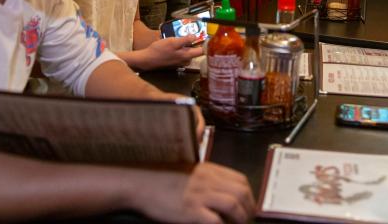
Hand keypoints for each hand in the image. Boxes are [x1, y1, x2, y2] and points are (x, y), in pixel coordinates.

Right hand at [134, 162, 254, 223]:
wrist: (138, 181)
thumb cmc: (158, 176)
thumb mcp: (187, 170)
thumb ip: (204, 178)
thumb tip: (218, 191)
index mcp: (208, 170)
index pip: (240, 180)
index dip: (249, 195)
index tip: (248, 206)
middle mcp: (208, 180)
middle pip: (242, 193)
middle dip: (249, 209)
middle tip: (247, 220)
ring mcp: (200, 195)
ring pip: (234, 206)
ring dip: (241, 219)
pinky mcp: (191, 211)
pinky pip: (216, 221)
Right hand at [142, 35, 204, 68]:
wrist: (148, 59)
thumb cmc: (160, 50)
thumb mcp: (172, 42)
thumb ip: (185, 40)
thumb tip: (195, 36)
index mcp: (187, 56)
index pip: (202, 51)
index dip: (205, 44)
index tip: (207, 36)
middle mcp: (186, 60)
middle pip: (196, 51)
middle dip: (196, 42)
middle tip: (193, 33)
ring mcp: (180, 62)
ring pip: (188, 52)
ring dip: (187, 45)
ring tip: (182, 37)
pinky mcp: (175, 62)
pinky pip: (182, 54)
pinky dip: (181, 49)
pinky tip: (175, 44)